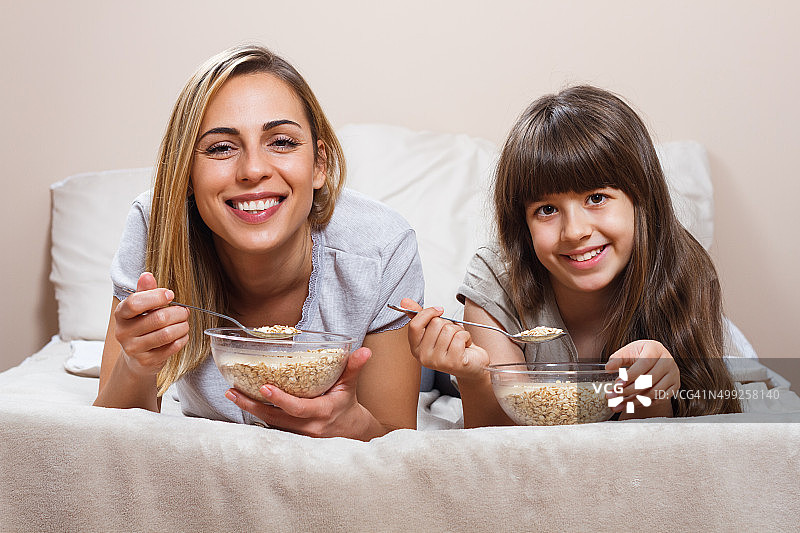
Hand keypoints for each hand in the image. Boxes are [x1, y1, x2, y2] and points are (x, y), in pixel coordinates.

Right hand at [113, 272, 189, 377]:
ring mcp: (133, 348)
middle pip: (158, 319)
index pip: (135, 303)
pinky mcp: (146, 361)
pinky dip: (182, 339)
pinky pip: (171, 348)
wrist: (136, 358)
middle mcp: (123, 332)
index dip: (156, 297)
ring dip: (182, 326)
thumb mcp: (140, 308)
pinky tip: (182, 335)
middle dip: (177, 313)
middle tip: (185, 311)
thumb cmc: (141, 327)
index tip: (170, 295)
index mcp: (121, 315)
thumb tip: (147, 275)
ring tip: (185, 323)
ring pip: (166, 334)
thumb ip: (145, 292)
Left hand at [225, 347, 382, 439]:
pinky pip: (271, 426)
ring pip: (270, 423)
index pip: (298, 408)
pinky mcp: (291, 436)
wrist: (349, 431)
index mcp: (322, 413)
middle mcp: (308, 427)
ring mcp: (298, 435)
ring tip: (233, 394)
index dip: (281, 399)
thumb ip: (354, 367)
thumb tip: (364, 351)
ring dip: (250, 409)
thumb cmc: (346, 405)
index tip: (264, 387)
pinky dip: (257, 415)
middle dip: (253, 405)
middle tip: (233, 391)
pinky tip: (244, 402)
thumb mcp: (351, 385)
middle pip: (275, 418)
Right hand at [400, 298, 488, 379]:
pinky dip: (466, 337)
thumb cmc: (453, 346)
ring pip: (448, 329)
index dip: (428, 313)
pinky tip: (465, 346)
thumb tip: (405, 302)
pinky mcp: (453, 363)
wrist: (473, 364)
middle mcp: (423, 357)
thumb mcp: (435, 329)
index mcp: (416, 348)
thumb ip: (420, 316)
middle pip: (435, 324)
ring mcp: (437, 362)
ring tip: (458, 341)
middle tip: (451, 335)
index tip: (439, 310)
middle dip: (448, 324)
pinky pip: (460, 337)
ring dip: (458, 331)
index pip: (415, 325)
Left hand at [605, 340, 679, 416]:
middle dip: (628, 390)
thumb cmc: (642, 353)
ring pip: (653, 393)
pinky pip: (659, 399)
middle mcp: (668, 362)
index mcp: (656, 350)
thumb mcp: (629, 351)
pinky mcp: (674, 387)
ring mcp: (673, 375)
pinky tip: (629, 405)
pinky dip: (643, 404)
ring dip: (633, 400)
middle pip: (648, 381)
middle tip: (612, 396)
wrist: (657, 357)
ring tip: (617, 404)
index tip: (617, 384)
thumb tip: (608, 368)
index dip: (630, 376)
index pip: (644, 364)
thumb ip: (618, 359)